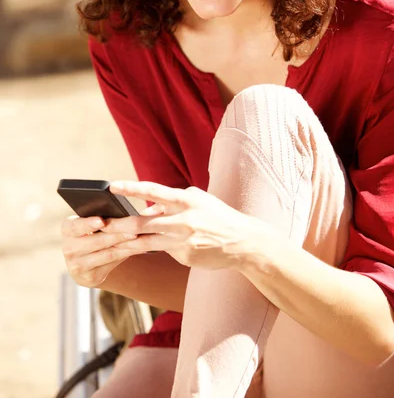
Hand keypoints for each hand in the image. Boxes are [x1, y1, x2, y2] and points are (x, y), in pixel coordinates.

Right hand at [61, 215, 138, 286]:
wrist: (86, 260)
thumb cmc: (93, 232)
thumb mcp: (91, 223)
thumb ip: (103, 217)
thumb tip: (125, 212)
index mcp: (67, 229)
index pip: (76, 226)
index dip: (89, 224)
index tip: (102, 221)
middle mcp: (69, 248)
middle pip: (97, 241)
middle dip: (117, 234)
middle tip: (134, 229)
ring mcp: (78, 265)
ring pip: (107, 253)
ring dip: (126, 245)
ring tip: (140, 238)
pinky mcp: (90, 277)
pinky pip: (113, 263)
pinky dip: (127, 254)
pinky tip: (140, 249)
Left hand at [103, 180, 257, 269]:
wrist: (243, 242)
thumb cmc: (217, 216)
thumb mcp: (197, 201)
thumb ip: (172, 203)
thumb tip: (148, 209)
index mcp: (186, 200)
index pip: (153, 191)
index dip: (131, 188)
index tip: (111, 186)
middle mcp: (183, 220)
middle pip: (143, 223)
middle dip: (120, 225)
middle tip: (101, 224)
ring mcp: (183, 241)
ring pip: (147, 242)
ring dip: (127, 242)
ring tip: (110, 242)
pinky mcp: (185, 257)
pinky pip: (165, 251)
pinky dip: (159, 248)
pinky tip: (157, 248)